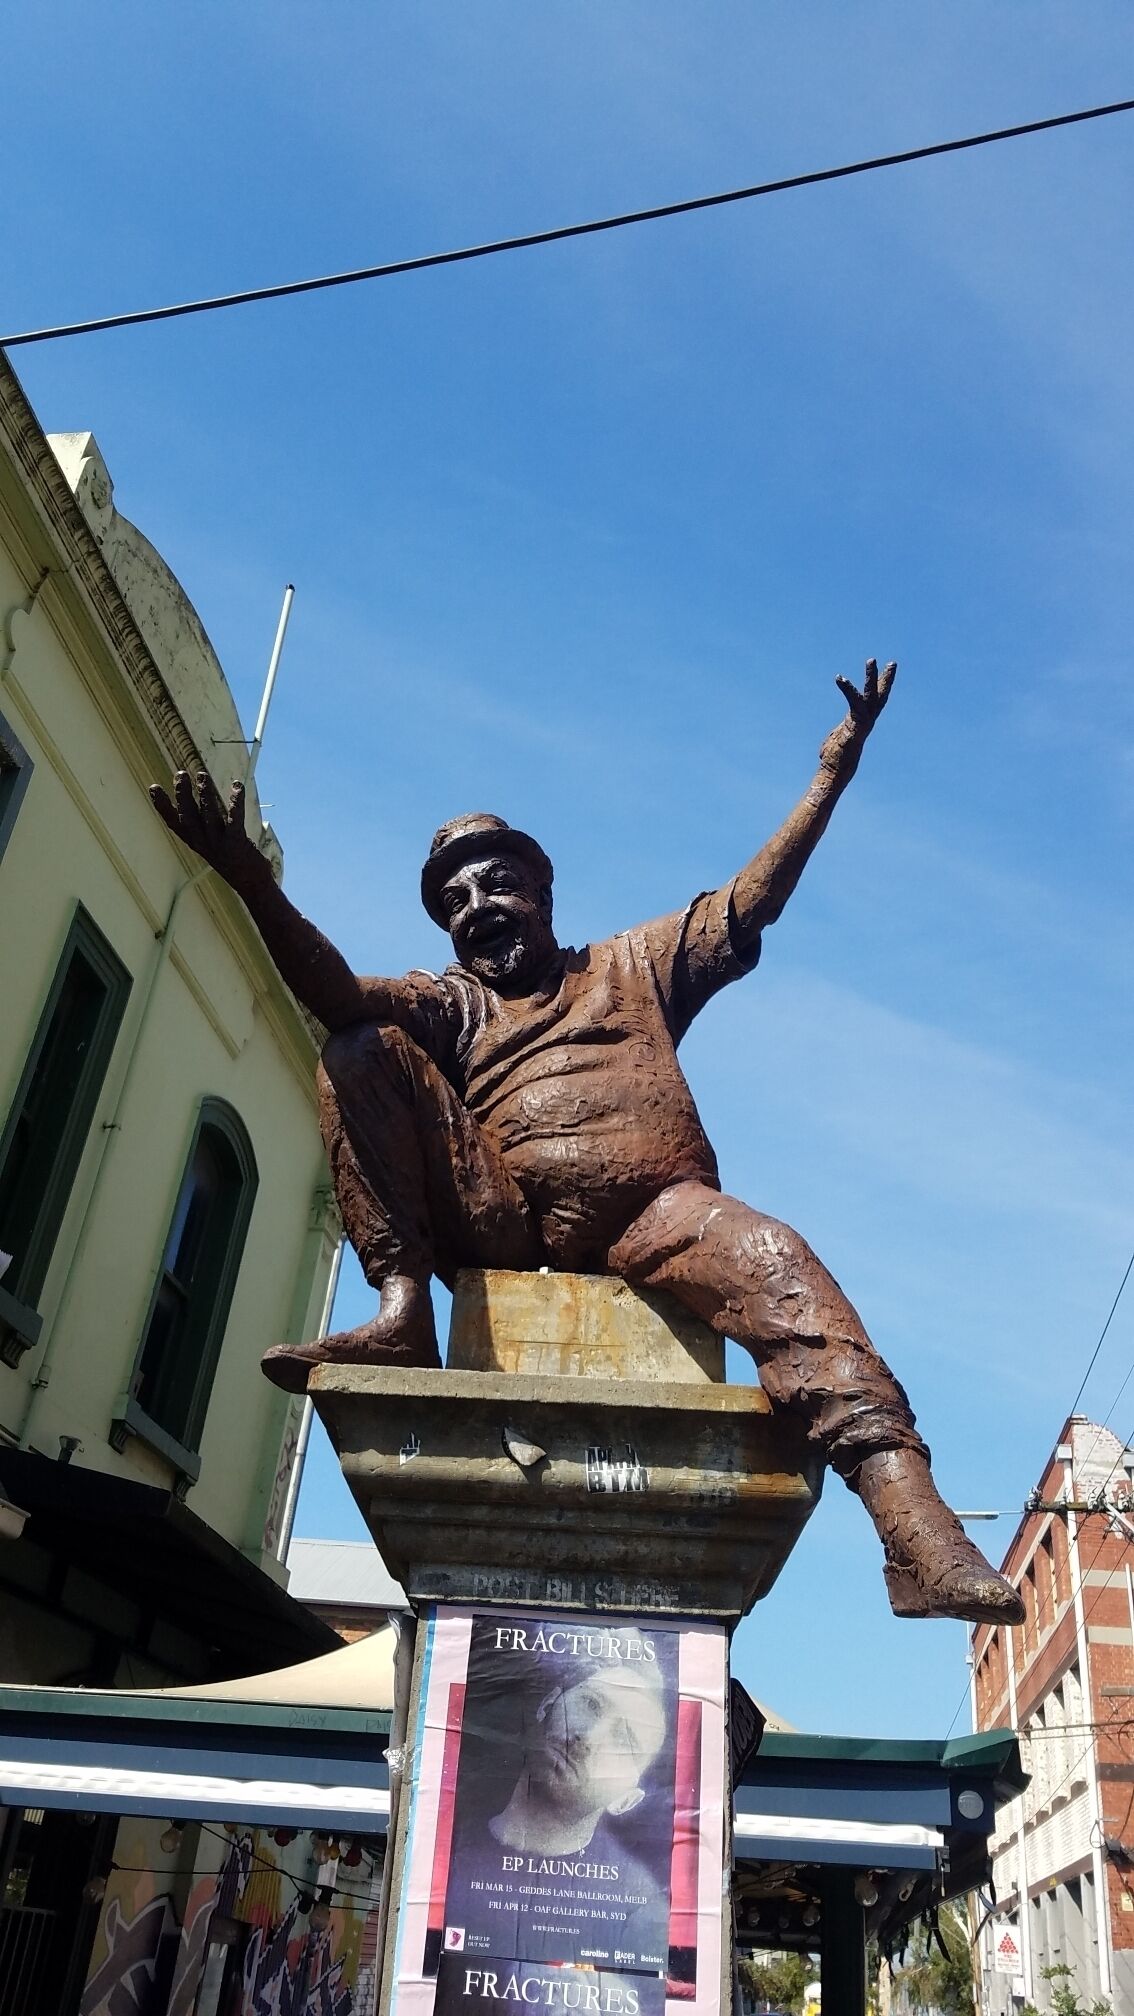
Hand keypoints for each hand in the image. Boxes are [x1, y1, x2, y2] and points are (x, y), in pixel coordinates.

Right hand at [149, 769, 269, 894]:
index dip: (162, 806)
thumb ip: (203, 827)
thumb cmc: (233, 861)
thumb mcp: (212, 845)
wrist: (252, 885)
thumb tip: (194, 804)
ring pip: (209, 816)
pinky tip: (237, 786)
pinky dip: (236, 802)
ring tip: (202, 776)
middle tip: (180, 774)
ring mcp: (220, 844)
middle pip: (189, 817)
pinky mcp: (237, 843)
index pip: (174, 823)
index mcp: (196, 842)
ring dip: (205, 794)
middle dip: (182, 795)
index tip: (153, 787)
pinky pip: (235, 820)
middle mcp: (204, 843)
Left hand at [820, 658, 895, 771]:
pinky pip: (853, 702)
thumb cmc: (833, 758)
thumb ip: (838, 735)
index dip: (880, 687)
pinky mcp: (855, 724)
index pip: (875, 701)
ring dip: (871, 677)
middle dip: (886, 679)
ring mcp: (863, 722)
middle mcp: (867, 720)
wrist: (835, 771)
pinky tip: (839, 678)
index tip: (884, 672)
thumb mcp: (837, 741)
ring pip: (870, 695)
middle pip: (880, 696)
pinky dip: (847, 689)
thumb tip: (833, 739)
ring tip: (871, 659)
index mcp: (862, 721)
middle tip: (893, 662)